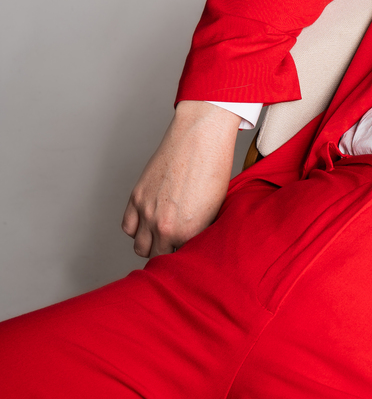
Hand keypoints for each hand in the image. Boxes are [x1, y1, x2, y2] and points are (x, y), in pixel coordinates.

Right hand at [121, 101, 241, 256]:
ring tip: (162, 235)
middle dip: (167, 253)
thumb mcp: (216, 209)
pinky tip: (149, 222)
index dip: (186, 256)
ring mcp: (147, 212)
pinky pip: (127, 227)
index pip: (181, 260)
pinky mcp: (136, 197)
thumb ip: (201, 232)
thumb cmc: (214, 170)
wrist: (199, 139)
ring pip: (140, 246)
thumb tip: (193, 243)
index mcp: (189, 232)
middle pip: (157, 257)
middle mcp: (165, 226)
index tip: (189, 252)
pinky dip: (136, 229)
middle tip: (176, 245)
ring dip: (150, 244)